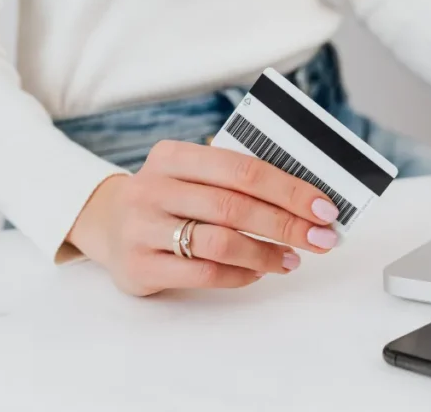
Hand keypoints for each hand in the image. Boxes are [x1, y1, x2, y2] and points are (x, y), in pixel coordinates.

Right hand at [66, 141, 342, 295]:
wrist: (106, 223)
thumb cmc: (170, 197)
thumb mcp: (193, 174)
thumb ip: (238, 180)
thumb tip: (306, 200)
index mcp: (173, 155)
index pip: (243, 169)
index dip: (289, 190)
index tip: (324, 208)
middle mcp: (153, 187)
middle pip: (235, 206)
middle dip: (287, 224)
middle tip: (321, 239)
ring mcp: (141, 227)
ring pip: (220, 242)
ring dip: (266, 253)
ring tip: (291, 259)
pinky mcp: (139, 266)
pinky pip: (204, 273)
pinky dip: (240, 275)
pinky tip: (257, 272)